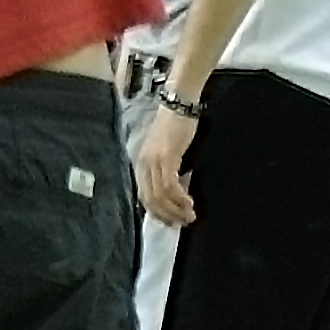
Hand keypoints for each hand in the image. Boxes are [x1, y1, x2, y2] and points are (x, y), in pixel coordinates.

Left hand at [134, 104, 199, 227]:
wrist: (178, 105)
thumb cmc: (175, 126)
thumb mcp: (165, 150)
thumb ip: (164, 169)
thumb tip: (173, 191)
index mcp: (140, 164)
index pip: (143, 196)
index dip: (157, 213)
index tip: (171, 222)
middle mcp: (142, 164)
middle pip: (150, 200)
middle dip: (167, 216)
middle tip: (182, 223)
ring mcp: (153, 161)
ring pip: (160, 196)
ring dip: (175, 210)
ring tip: (189, 216)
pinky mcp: (166, 157)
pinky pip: (170, 185)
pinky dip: (179, 198)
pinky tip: (188, 202)